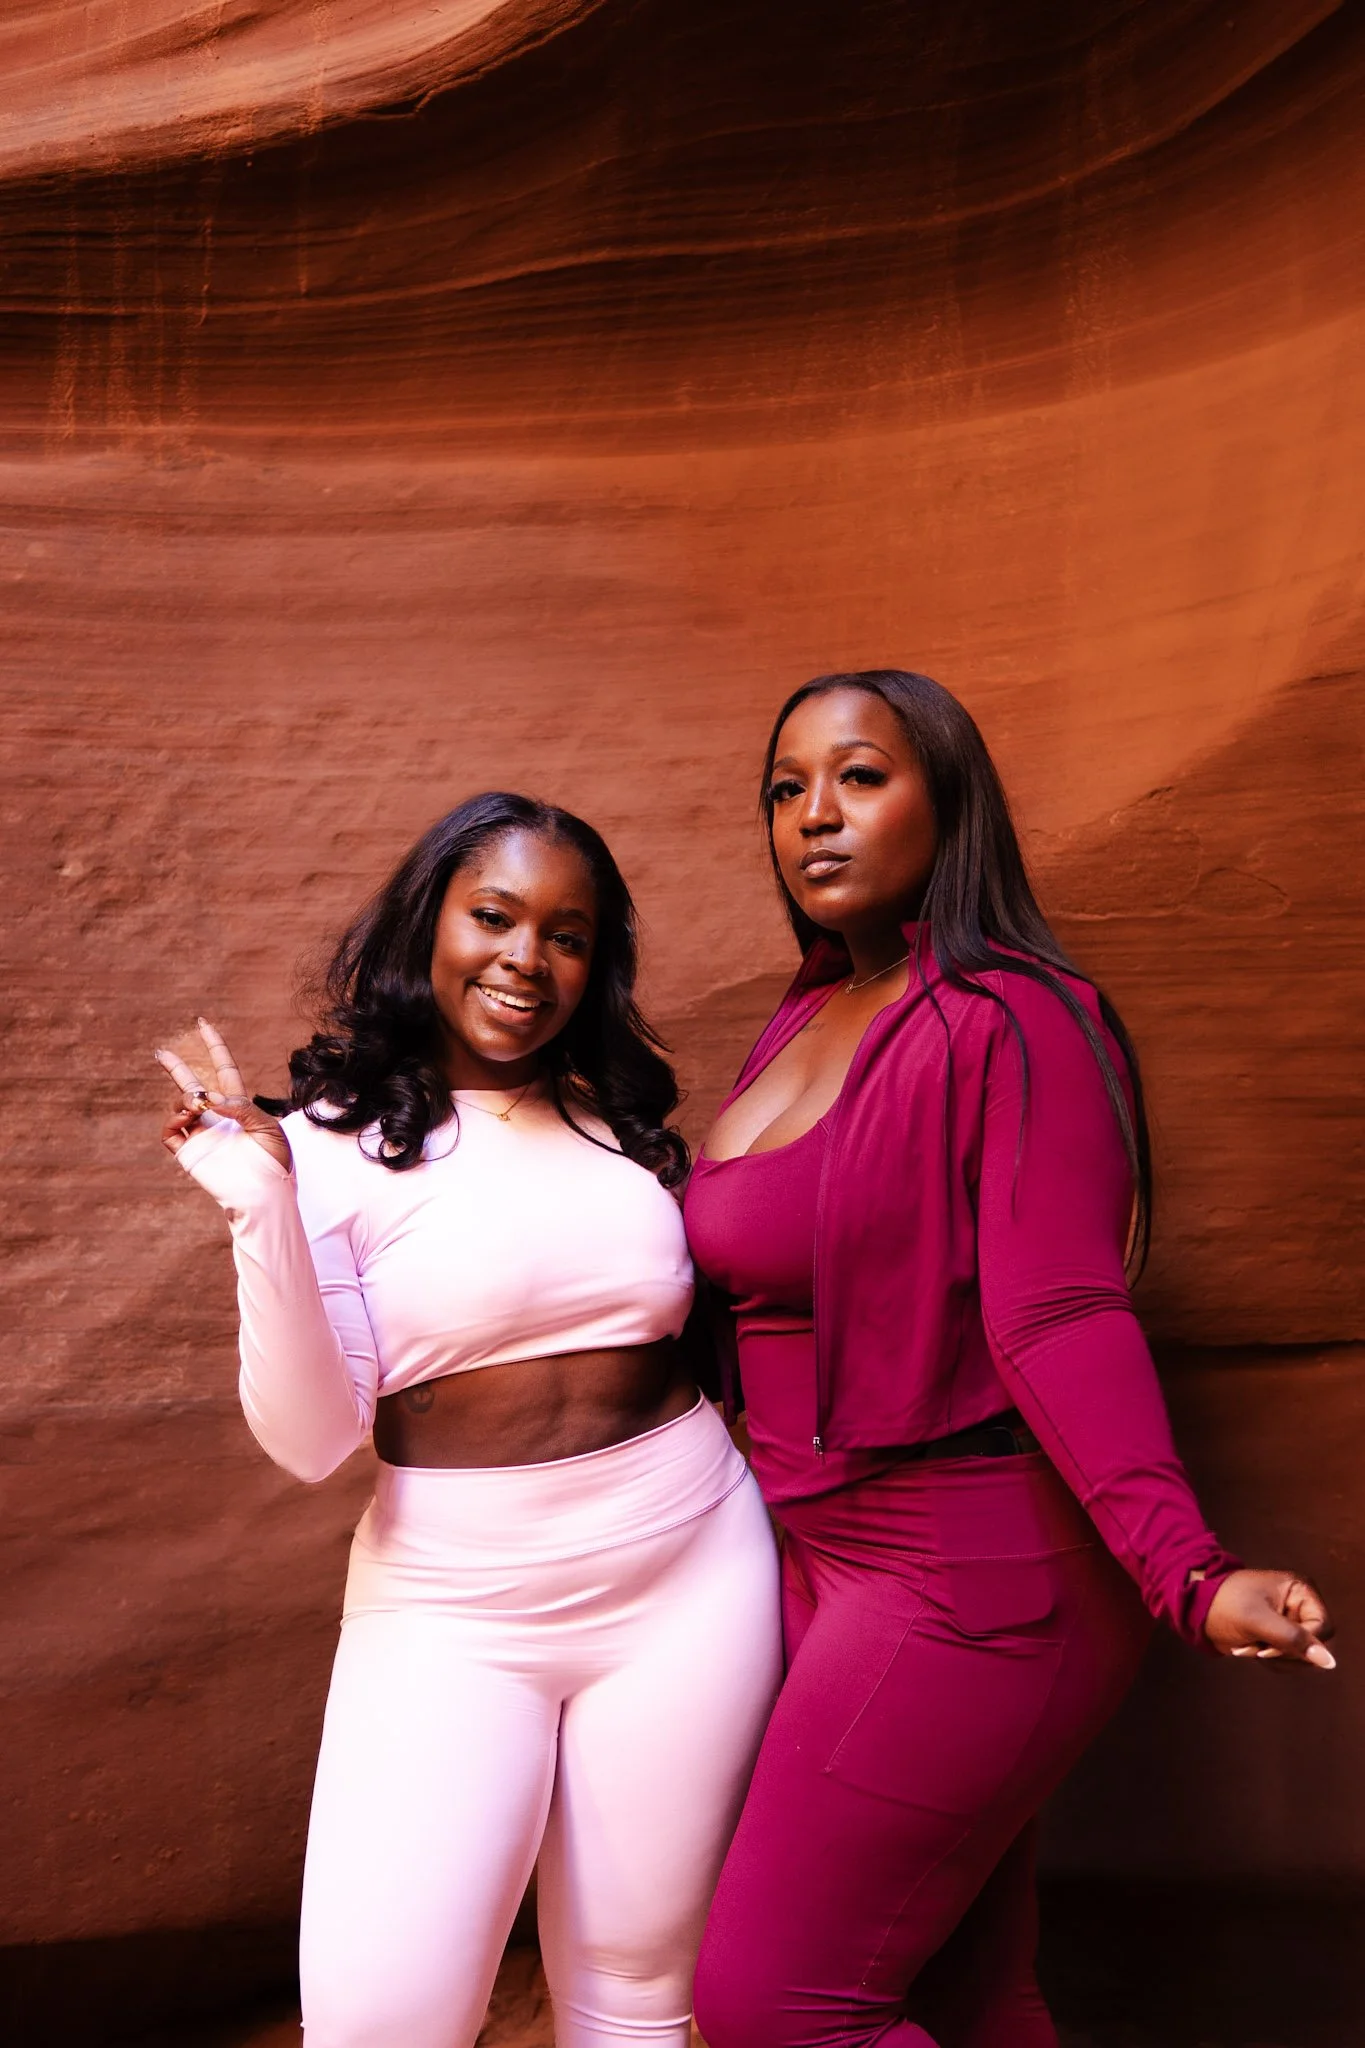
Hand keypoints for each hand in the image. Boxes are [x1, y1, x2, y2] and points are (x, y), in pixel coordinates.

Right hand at [155, 1018, 291, 1174]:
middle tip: (161, 1052)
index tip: (203, 1025)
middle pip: (192, 1086)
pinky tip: (187, 1117)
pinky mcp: (189, 1152)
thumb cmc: (275, 1163)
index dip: (214, 1047)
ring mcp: (201, 1134)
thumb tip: (210, 1098)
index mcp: (239, 1107)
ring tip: (198, 1105)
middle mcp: (217, 1118)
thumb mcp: (268, 1128)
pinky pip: (170, 1130)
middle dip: (176, 1068)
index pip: (223, 1070)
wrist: (266, 1194)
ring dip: (187, 1098)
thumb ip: (242, 1108)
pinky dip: (175, 1119)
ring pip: (181, 1106)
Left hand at [1204, 1568, 1335, 1669]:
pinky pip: (1288, 1659)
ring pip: (1302, 1657)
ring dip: (1273, 1657)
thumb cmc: (1224, 1604)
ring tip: (1248, 1645)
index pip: (1323, 1629)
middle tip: (1256, 1647)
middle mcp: (1301, 1605)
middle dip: (1283, 1652)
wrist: (1196, 1607)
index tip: (1270, 1646)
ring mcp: (1292, 1621)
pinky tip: (1248, 1648)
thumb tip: (1329, 1661)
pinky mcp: (1281, 1635)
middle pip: (1315, 1646)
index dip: (1302, 1643)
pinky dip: (1268, 1659)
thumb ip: (1293, 1639)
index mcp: (1301, 1590)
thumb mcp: (1258, 1621)